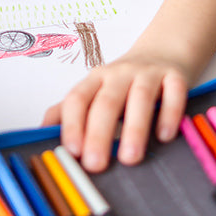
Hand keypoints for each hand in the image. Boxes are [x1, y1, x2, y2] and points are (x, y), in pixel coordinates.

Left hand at [45, 50, 192, 172]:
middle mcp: (119, 74)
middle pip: (106, 101)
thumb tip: (39, 135)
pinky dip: (169, 113)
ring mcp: (149, 74)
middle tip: (96, 164)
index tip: (71, 151)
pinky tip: (164, 136)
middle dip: (99, 133)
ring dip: (134, 128)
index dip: (72, 124)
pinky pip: (174, 92)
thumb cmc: (124, 81)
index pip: (78, 99)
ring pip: (140, 97)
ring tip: (130, 158)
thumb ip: (68, 112)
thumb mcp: (94, 91)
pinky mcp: (176, 76)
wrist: (164, 50)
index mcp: (95, 80)